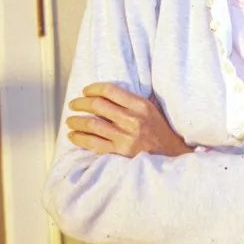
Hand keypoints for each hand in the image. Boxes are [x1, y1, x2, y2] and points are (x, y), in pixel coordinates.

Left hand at [66, 82, 190, 157]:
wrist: (172, 155)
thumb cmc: (160, 131)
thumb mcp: (151, 110)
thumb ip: (132, 102)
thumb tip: (106, 95)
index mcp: (141, 106)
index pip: (110, 91)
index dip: (93, 89)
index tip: (85, 91)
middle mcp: (132, 120)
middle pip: (97, 106)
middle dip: (80, 103)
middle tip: (73, 104)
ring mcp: (125, 137)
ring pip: (92, 124)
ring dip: (76, 121)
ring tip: (70, 120)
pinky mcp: (120, 153)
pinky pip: (93, 143)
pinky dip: (79, 138)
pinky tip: (73, 136)